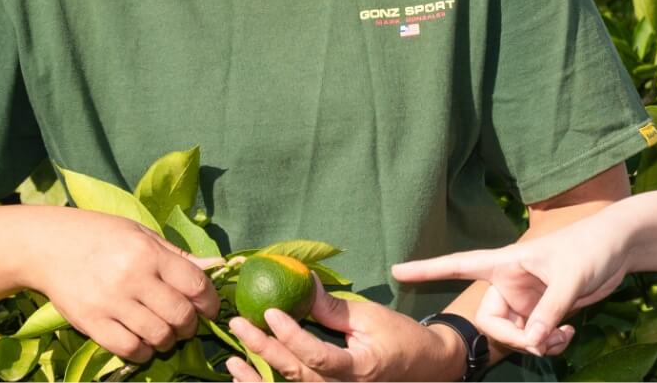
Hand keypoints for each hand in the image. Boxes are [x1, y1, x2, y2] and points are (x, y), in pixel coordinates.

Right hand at [15, 207, 221, 364]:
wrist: (46, 246)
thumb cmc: (99, 235)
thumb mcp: (141, 234)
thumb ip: (178, 255)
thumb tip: (217, 266)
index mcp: (148, 253)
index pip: (195, 285)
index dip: (209, 301)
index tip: (208, 308)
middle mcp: (131, 278)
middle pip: (179, 315)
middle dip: (190, 325)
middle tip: (186, 324)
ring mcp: (109, 302)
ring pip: (157, 336)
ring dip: (168, 340)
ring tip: (164, 333)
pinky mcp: (90, 322)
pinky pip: (128, 349)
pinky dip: (142, 351)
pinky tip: (142, 342)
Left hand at [222, 291, 466, 381]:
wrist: (423, 365)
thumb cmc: (400, 338)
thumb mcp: (371, 317)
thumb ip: (333, 308)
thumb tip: (303, 283)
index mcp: (359, 369)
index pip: (317, 356)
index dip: (291, 335)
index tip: (270, 311)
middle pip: (296, 374)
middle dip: (264, 349)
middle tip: (239, 324)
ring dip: (257, 376)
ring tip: (232, 359)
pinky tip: (244, 375)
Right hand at [390, 222, 629, 355]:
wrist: (620, 247)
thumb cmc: (591, 247)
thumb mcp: (571, 278)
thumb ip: (550, 310)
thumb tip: (531, 340)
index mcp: (506, 263)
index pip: (458, 265)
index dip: (427, 270)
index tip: (396, 270)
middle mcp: (510, 283)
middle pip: (490, 321)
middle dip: (512, 339)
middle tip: (540, 343)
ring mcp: (527, 300)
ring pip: (514, 335)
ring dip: (535, 344)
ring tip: (562, 339)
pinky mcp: (544, 311)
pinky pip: (534, 337)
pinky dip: (548, 343)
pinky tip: (568, 336)